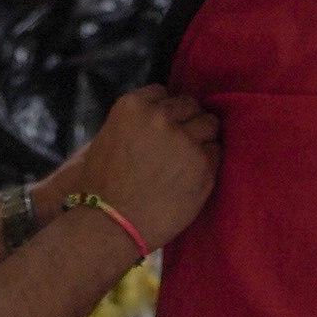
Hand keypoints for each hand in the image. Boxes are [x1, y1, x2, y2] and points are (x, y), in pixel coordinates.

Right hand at [69, 85, 220, 250]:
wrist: (109, 224)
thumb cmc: (100, 187)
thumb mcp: (106, 138)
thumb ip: (134, 123)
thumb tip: (157, 118)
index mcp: (132, 106)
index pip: (163, 93)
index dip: (165, 111)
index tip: (163, 127)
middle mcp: (160, 116)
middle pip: (190, 105)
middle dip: (186, 121)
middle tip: (179, 144)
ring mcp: (185, 139)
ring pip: (209, 124)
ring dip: (202, 138)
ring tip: (189, 159)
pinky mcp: (203, 163)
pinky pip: (216, 151)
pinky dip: (208, 161)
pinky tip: (192, 176)